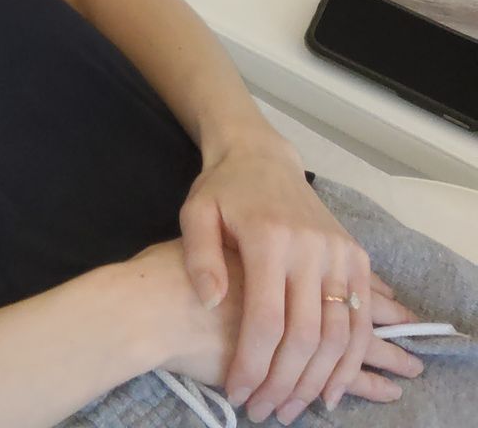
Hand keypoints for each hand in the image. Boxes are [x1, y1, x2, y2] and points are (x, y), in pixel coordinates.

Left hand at [179, 132, 387, 418]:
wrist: (261, 156)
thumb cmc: (221, 189)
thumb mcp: (195, 214)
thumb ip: (199, 257)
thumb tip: (212, 302)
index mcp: (268, 238)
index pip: (266, 319)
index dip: (254, 363)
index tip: (238, 393)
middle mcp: (311, 248)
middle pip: (306, 334)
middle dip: (285, 382)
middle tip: (264, 411)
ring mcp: (340, 254)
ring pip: (340, 334)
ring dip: (321, 380)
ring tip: (294, 408)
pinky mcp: (358, 258)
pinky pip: (362, 319)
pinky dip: (352, 359)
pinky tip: (332, 387)